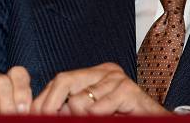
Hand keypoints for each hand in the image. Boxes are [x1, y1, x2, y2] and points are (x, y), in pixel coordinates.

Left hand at [31, 62, 171, 115]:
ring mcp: (117, 78)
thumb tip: (39, 110)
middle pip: (64, 80)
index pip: (59, 80)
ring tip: (97, 118)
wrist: (155, 121)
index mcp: (94, 75)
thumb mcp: (92, 112)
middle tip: (49, 119)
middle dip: (51, 105)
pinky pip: (98, 109)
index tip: (34, 115)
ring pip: (79, 101)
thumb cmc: (122, 116)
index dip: (43, 100)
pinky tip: (112, 117)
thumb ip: (72, 107)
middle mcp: (105, 71)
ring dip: (80, 117)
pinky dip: (98, 117)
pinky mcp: (128, 90)